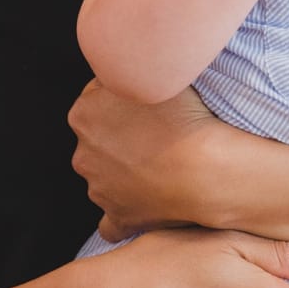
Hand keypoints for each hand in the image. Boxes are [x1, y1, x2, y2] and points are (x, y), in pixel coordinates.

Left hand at [69, 80, 219, 239]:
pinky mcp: (118, 217)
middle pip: (100, 138)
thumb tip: (129, 65)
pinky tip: (141, 208)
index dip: (127, 100)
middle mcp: (83, 153)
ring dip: (126, 170)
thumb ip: (131, 68)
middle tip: (160, 132)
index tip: (151, 103)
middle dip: (122, 135)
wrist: (205, 167)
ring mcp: (99, 188)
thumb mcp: (153, 72)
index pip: (99, 100)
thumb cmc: (184, 117)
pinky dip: (123, 215)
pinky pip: (111, 222)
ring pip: (106, 175)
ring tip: (163, 164)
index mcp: (83, 114)